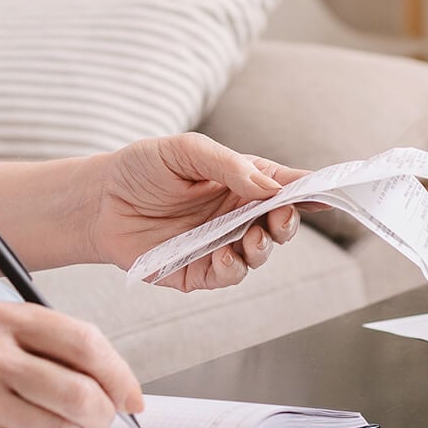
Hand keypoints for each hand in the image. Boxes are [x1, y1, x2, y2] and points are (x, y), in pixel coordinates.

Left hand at [90, 133, 311, 290]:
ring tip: (253, 239)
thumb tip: (269, 187)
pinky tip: (225, 256)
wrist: (97, 202)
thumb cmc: (141, 169)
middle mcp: (238, 214)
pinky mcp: (200, 271)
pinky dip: (234, 269)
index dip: (312, 191)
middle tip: (280, 217)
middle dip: (288, 223)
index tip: (330, 194)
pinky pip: (229, 276)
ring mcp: (222, 243)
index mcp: (243, 181)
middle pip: (282, 224)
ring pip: (261, 254)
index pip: (287, 186)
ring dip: (264, 248)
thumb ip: (228, 166)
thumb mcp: (185, 151)